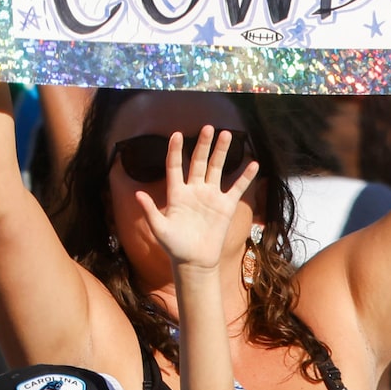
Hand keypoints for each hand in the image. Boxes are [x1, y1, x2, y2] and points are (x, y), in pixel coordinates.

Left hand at [135, 128, 256, 271]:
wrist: (195, 262)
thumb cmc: (174, 247)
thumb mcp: (159, 229)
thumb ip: (151, 211)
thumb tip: (137, 194)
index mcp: (177, 193)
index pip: (175, 166)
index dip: (175, 151)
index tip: (177, 134)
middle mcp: (194, 191)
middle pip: (199, 162)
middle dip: (203, 144)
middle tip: (208, 127)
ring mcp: (211, 197)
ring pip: (217, 168)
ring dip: (221, 152)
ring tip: (227, 134)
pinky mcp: (225, 206)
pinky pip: (237, 188)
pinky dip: (245, 177)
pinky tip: (253, 163)